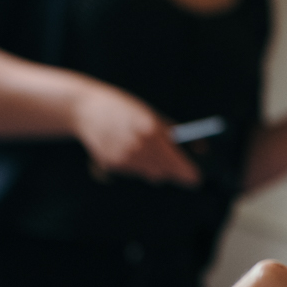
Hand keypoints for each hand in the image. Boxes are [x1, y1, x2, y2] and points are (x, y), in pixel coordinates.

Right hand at [71, 82, 200, 186]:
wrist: (85, 109)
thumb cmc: (123, 108)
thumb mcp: (152, 114)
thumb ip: (174, 133)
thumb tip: (200, 148)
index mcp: (152, 131)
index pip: (178, 164)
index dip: (189, 174)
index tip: (196, 178)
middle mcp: (139, 148)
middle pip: (166, 173)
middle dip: (173, 170)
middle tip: (176, 164)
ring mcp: (124, 158)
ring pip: (151, 174)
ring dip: (155, 167)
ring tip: (143, 147)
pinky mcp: (112, 165)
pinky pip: (134, 172)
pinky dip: (137, 165)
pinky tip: (127, 148)